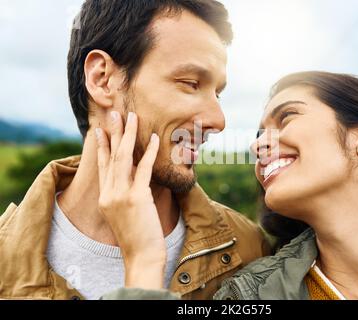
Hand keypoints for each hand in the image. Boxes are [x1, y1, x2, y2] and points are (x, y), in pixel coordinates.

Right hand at [95, 111, 165, 289]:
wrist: (141, 256)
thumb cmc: (137, 237)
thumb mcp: (124, 213)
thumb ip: (125, 194)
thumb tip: (134, 178)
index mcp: (105, 197)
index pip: (102, 166)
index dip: (102, 146)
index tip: (100, 130)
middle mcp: (109, 193)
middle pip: (111, 156)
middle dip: (113, 132)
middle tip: (115, 112)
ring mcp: (121, 195)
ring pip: (124, 158)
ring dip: (129, 135)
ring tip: (133, 117)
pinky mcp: (136, 198)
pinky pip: (144, 169)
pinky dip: (150, 153)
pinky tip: (154, 139)